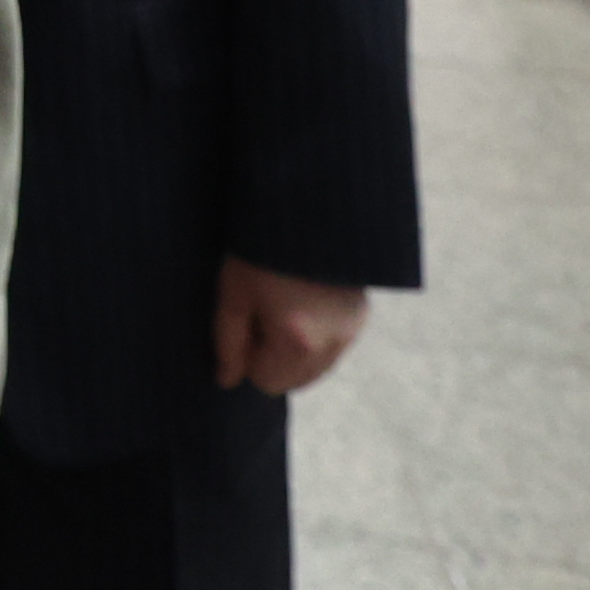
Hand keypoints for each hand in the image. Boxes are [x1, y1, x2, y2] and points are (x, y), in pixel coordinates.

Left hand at [214, 260, 368, 395]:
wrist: (306, 207)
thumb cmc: (260, 248)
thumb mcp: (233, 292)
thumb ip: (228, 343)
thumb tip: (227, 381)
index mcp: (297, 341)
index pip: (266, 382)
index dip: (249, 355)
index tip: (248, 317)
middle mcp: (331, 343)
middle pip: (293, 381)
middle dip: (273, 354)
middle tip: (266, 308)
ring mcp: (351, 330)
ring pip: (315, 367)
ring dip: (296, 348)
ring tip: (285, 302)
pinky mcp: (361, 316)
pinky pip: (333, 347)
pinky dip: (317, 335)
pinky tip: (306, 299)